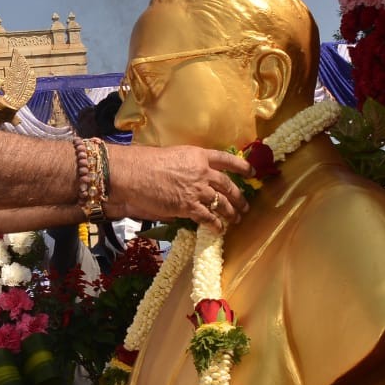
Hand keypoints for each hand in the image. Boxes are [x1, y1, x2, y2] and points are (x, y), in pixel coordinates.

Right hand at [106, 145, 251, 233]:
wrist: (133, 173)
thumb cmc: (144, 163)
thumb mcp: (171, 157)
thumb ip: (186, 168)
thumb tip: (191, 182)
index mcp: (198, 156)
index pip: (226, 159)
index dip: (241, 166)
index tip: (251, 172)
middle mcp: (202, 172)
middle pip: (228, 185)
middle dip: (238, 197)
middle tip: (244, 205)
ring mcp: (197, 190)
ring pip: (222, 203)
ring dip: (231, 212)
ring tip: (235, 219)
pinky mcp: (189, 206)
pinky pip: (209, 217)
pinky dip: (216, 224)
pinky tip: (219, 229)